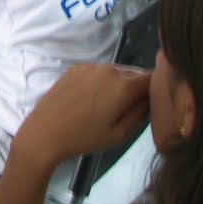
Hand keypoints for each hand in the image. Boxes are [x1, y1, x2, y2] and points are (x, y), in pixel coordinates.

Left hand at [6, 64, 150, 177]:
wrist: (45, 131)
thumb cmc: (84, 137)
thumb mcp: (120, 134)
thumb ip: (140, 113)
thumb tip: (151, 99)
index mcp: (123, 85)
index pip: (152, 78)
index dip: (157, 89)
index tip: (154, 102)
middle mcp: (109, 69)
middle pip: (135, 74)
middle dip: (137, 88)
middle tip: (130, 109)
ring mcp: (91, 66)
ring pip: (117, 72)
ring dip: (119, 84)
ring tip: (108, 106)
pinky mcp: (76, 67)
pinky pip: (98, 71)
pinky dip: (101, 81)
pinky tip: (91, 99)